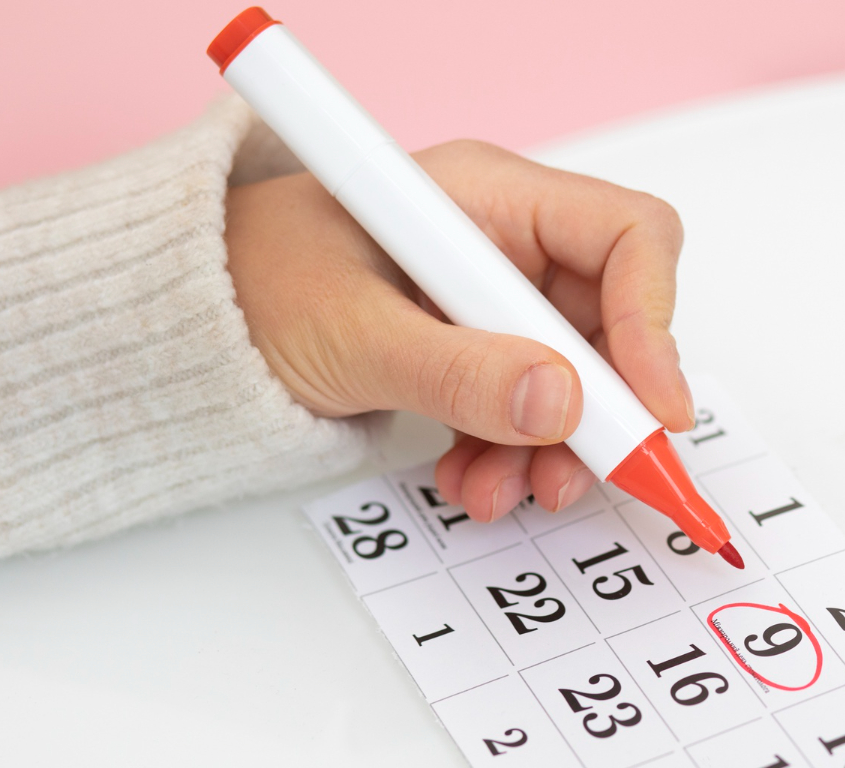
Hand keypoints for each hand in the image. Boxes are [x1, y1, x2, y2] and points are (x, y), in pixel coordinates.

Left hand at [224, 139, 692, 520]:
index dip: (654, 322)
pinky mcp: (475, 351)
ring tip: (502, 494)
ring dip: (552, 449)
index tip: (656, 410)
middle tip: (583, 476)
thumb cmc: (248, 287)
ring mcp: (492, 300)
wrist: (188, 327)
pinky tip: (473, 483)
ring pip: (575, 379)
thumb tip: (561, 404)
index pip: (625, 238)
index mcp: (488, 197)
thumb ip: (457, 373)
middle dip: (600, 410)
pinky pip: (528, 408)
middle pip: (610, 322)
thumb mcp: (353, 335)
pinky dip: (512, 456)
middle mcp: (505, 242)